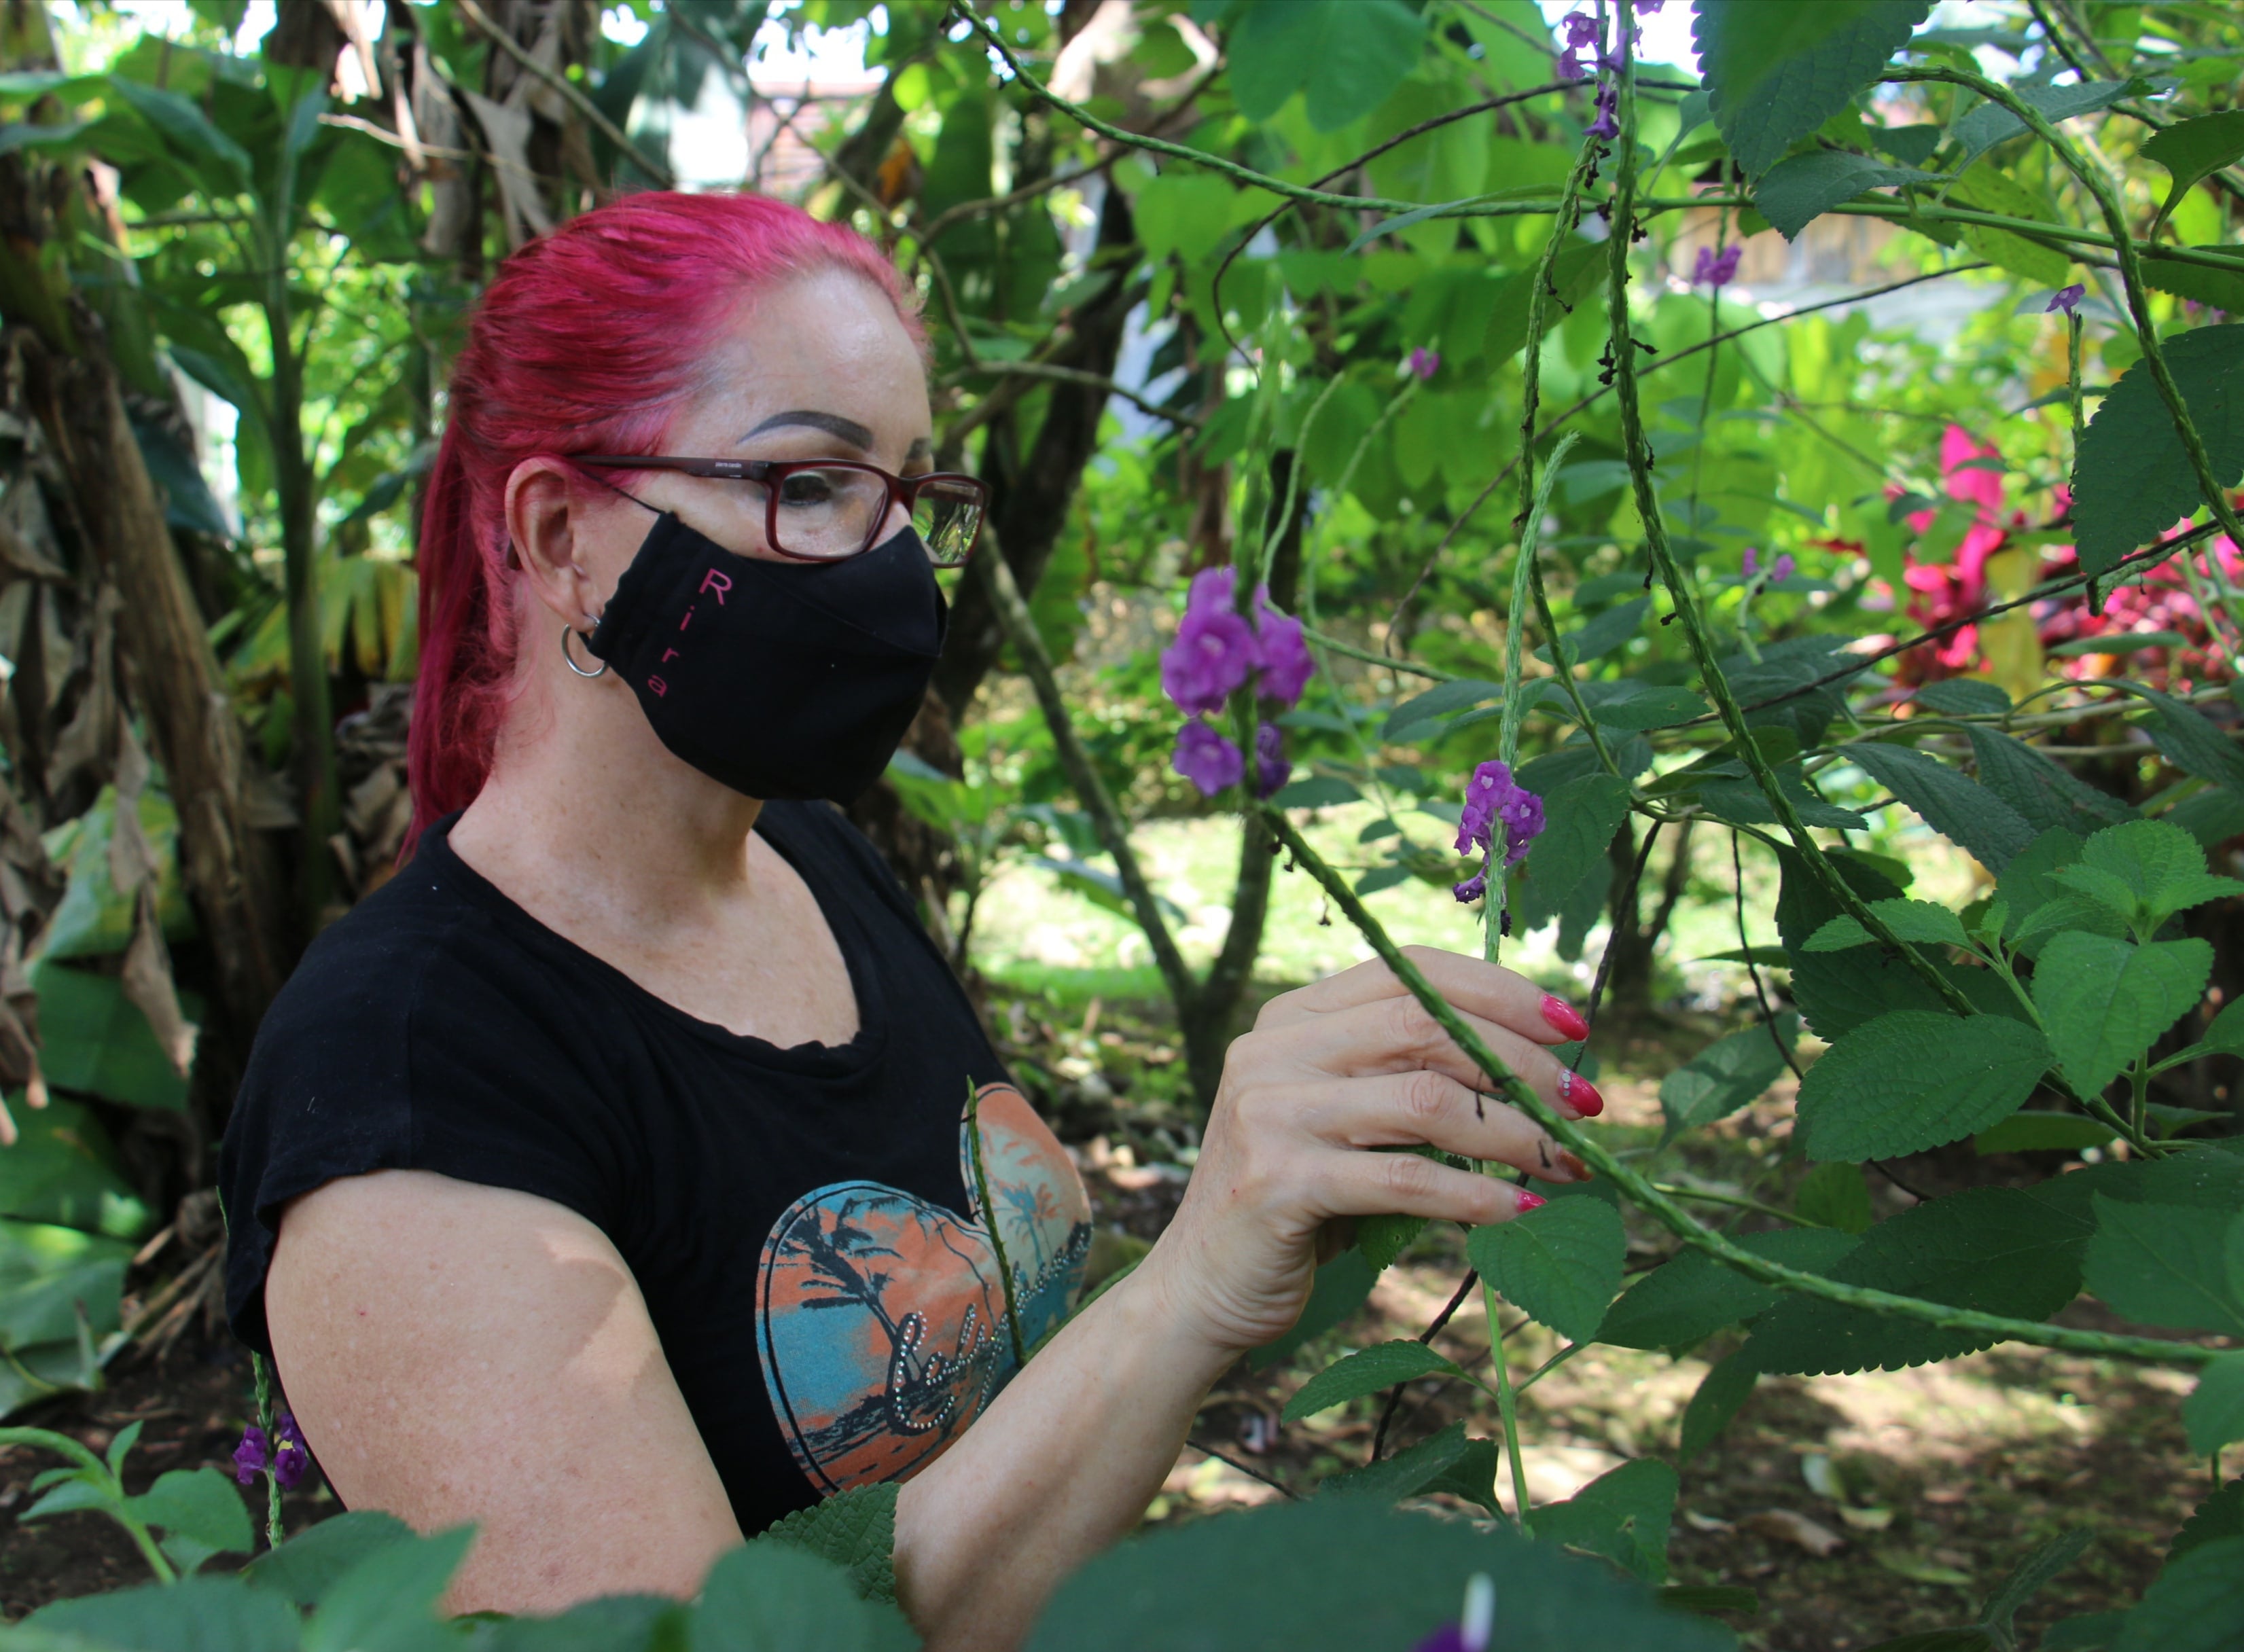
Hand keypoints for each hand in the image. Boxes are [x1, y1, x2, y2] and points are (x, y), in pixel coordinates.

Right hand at [1138, 946, 1599, 1358]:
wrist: (1199, 1291)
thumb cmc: (1297, 1208)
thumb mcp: (1348, 1126)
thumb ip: (1407, 1082)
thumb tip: (1538, 1071)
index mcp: (1291, 1018)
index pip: (1409, 971)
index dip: (1499, 990)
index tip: (1572, 1023)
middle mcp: (1273, 1050)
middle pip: (1426, 1023)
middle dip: (1522, 1061)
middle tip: (1587, 1104)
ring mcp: (1271, 1112)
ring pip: (1426, 1100)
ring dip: (1516, 1132)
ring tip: (1568, 1163)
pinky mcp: (1279, 1182)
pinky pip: (1405, 1178)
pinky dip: (1477, 1194)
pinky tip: (1521, 1209)